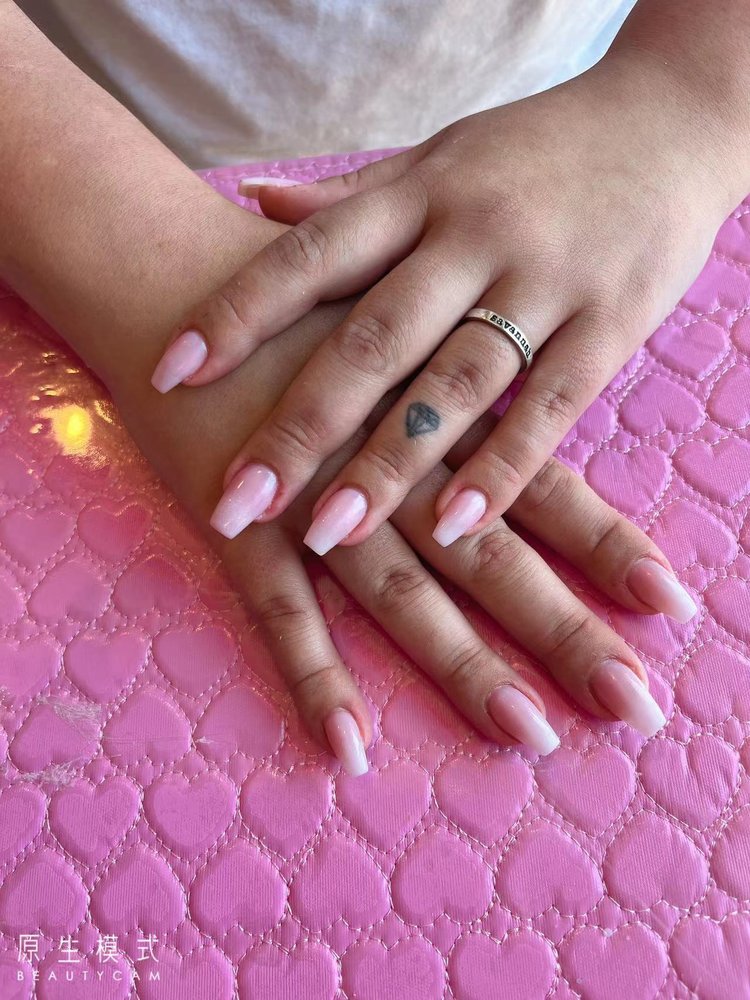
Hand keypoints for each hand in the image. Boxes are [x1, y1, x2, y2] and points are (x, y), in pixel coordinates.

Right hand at [125, 289, 693, 773]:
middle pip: (491, 556)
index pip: (538, 487)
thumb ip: (456, 369)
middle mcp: (392, 462)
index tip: (671, 602)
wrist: (181, 278)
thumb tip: (523, 413)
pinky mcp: (245, 522)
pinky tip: (349, 746)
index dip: (606, 544)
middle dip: (564, 630)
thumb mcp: (392, 321)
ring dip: (463, 665)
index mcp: (436, 414)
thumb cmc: (299, 304)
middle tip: (635, 706)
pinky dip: (313, 675)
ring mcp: (316, 496)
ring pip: (401, 591)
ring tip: (528, 734)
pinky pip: (278, 609)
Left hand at [152, 46, 737, 553]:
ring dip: (387, 464)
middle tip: (234, 498)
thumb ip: (350, 197)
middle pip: (371, 338)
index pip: (311, 254)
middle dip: (298, 425)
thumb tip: (249, 203)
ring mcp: (545, 281)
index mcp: (421, 193)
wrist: (670, 121)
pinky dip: (502, 469)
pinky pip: (549, 408)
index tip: (169, 373)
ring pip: (454, 383)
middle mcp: (473, 234)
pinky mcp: (609, 325)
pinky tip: (453, 526)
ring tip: (324, 534)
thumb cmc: (535, 153)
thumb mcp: (438, 159)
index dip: (236, 313)